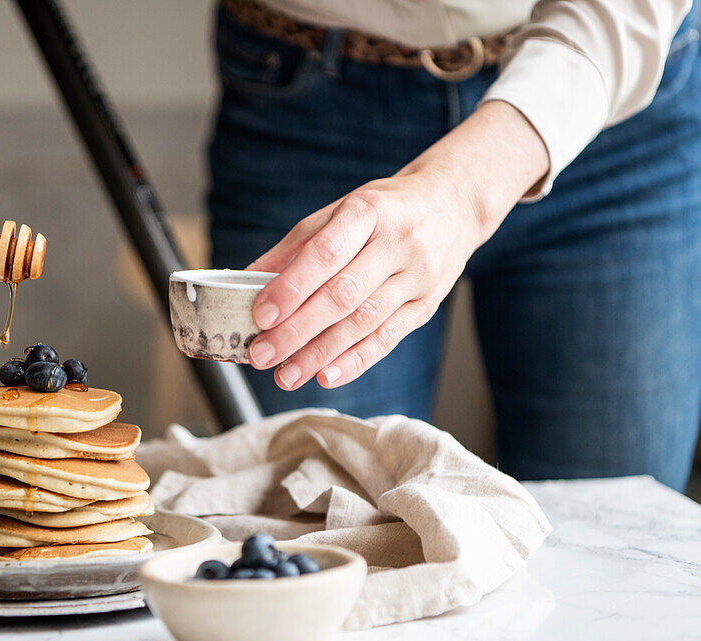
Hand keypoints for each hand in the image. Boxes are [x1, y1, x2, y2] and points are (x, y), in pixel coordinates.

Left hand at [245, 101, 549, 389]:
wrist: (454, 203)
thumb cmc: (386, 208)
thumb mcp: (341, 209)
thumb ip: (296, 245)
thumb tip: (247, 278)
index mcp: (368, 210)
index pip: (326, 253)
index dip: (292, 287)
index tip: (260, 315)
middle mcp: (397, 243)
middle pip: (343, 294)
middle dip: (297, 330)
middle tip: (262, 355)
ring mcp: (418, 276)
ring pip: (365, 322)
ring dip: (321, 354)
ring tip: (286, 375)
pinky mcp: (427, 304)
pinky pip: (389, 338)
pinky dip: (355, 360)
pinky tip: (326, 376)